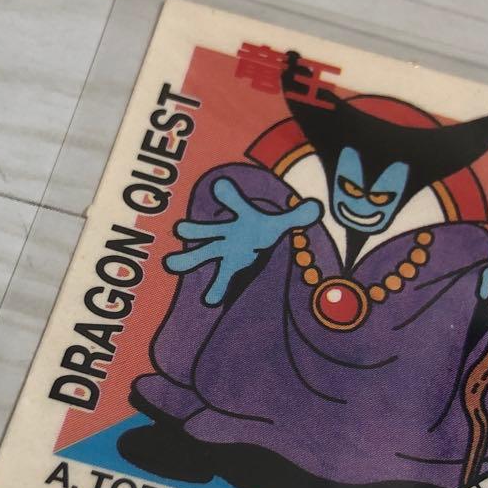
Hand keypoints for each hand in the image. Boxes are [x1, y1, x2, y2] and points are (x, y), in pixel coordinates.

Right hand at [165, 178, 322, 305]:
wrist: (250, 244)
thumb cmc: (260, 230)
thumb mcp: (279, 224)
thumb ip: (296, 216)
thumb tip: (316, 206)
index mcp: (239, 218)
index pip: (234, 202)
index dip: (230, 195)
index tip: (221, 186)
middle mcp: (225, 234)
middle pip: (208, 230)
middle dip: (195, 229)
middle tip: (181, 228)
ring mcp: (223, 253)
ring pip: (203, 254)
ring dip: (189, 259)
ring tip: (171, 263)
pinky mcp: (228, 270)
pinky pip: (221, 280)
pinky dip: (217, 289)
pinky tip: (210, 300)